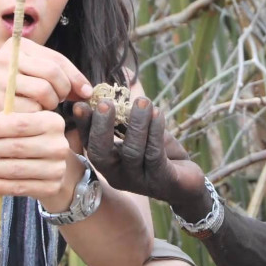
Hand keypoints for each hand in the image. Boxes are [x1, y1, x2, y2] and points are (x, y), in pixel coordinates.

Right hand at [0, 37, 92, 114]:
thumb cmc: (15, 83)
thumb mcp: (35, 69)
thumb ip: (61, 74)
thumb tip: (87, 92)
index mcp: (18, 47)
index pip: (56, 60)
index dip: (76, 78)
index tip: (85, 92)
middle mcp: (5, 59)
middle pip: (51, 74)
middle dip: (63, 91)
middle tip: (59, 99)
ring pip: (43, 92)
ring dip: (51, 104)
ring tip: (44, 105)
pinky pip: (30, 110)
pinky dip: (36, 114)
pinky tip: (31, 113)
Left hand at [0, 111, 72, 202]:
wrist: (54, 166)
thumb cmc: (31, 140)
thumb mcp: (22, 125)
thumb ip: (2, 123)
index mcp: (52, 122)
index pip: (19, 125)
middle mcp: (58, 145)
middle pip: (16, 147)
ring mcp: (57, 168)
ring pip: (15, 169)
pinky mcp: (51, 187)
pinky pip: (19, 187)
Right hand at [81, 97, 212, 217]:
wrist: (186, 182)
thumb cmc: (158, 153)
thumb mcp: (139, 134)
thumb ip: (125, 117)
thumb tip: (114, 83)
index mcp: (109, 163)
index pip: (90, 144)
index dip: (83, 125)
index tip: (80, 104)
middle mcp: (118, 174)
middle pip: (101, 154)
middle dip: (102, 127)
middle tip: (106, 103)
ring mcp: (138, 180)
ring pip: (132, 152)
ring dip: (137, 123)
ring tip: (142, 101)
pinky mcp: (161, 180)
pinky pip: (154, 154)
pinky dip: (155, 131)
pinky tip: (157, 113)